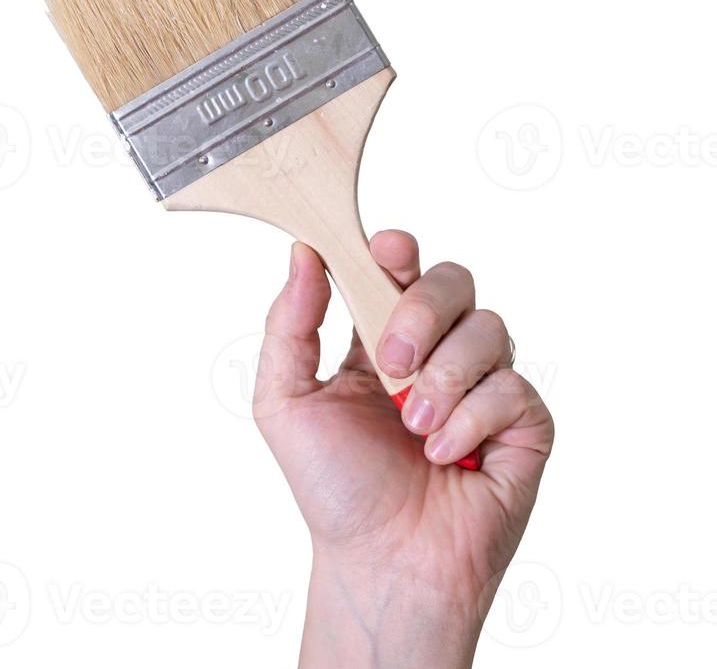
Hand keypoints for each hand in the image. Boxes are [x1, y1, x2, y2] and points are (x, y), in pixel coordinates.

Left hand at [256, 231, 552, 668]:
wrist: (382, 561)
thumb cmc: (335, 488)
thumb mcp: (285, 400)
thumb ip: (289, 325)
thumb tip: (302, 253)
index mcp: (379, 339)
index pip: (399, 269)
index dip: (397, 249)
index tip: (386, 249)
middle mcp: (436, 353)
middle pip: (453, 281)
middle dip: (420, 311)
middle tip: (390, 361)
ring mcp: (484, 385)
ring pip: (488, 329)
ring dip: (442, 378)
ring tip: (412, 428)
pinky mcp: (525, 423)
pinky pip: (512, 388)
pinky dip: (470, 421)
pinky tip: (445, 455)